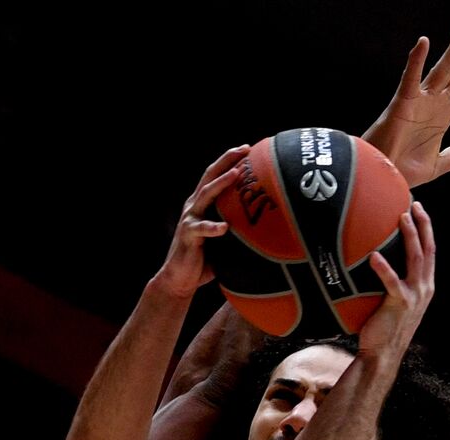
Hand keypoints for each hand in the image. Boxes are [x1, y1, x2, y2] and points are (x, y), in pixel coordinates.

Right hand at [150, 145, 250, 298]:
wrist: (180, 279)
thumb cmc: (206, 259)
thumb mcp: (225, 238)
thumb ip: (238, 227)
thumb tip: (270, 225)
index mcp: (203, 204)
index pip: (216, 175)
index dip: (230, 160)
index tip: (249, 149)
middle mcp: (194, 206)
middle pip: (210, 176)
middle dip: (227, 161)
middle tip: (244, 149)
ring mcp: (190, 219)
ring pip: (205, 196)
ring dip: (221, 184)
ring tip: (236, 174)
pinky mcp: (188, 237)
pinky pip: (200, 229)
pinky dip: (212, 227)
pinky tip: (224, 227)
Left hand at [360, 202, 435, 354]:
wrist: (383, 354)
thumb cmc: (385, 327)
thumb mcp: (397, 302)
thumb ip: (395, 282)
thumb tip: (376, 259)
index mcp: (425, 286)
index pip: (430, 252)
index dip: (427, 229)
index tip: (419, 209)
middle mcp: (424, 288)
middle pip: (428, 249)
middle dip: (423, 225)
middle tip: (413, 205)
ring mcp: (414, 296)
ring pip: (416, 259)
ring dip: (410, 236)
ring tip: (401, 218)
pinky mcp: (400, 304)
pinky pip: (392, 281)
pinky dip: (383, 267)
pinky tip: (373, 256)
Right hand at [363, 23, 449, 187]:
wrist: (383, 177)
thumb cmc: (402, 170)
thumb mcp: (435, 166)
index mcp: (444, 117)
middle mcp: (434, 104)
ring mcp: (419, 101)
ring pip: (440, 70)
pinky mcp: (402, 102)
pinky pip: (410, 78)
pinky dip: (416, 61)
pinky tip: (424, 43)